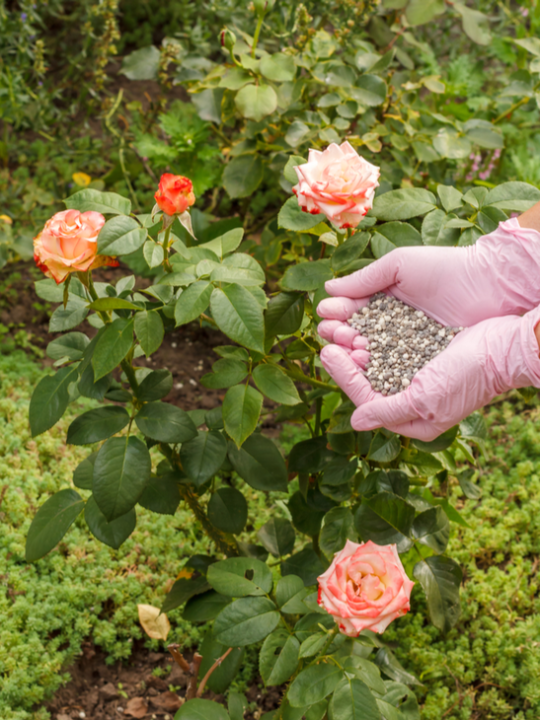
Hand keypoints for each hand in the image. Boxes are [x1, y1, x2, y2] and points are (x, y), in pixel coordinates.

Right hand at [317, 218, 539, 355]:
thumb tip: (327, 289)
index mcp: (383, 300)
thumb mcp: (399, 266)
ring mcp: (405, 346)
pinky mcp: (420, 363)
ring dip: (352, 350)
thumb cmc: (445, 268)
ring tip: (346, 346)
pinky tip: (363, 360)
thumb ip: (364, 279)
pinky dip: (375, 366)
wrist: (488, 285)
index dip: (336, 313)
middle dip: (339, 333)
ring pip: (370, 353)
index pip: (351, 310)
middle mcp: (390, 325)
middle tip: (334, 332)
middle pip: (355, 334)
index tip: (327, 313)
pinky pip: (392, 368)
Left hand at [320, 307, 539, 440]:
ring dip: (358, 345)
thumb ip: (387, 411)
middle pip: (368, 381)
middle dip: (347, 359)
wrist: (505, 346)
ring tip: (341, 327)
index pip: (366, 400)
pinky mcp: (425, 356)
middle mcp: (412, 402)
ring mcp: (418, 378)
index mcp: (413, 421)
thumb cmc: (468, 377)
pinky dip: (376, 337)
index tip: (327, 352)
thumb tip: (354, 422)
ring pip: (377, 363)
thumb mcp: (425, 400)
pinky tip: (362, 323)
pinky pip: (392, 348)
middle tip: (328, 336)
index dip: (344, 376)